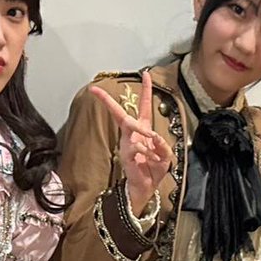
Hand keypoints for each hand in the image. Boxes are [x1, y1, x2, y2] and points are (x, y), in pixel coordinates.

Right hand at [90, 71, 172, 214]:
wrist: (145, 186)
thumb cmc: (154, 169)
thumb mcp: (165, 156)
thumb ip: (163, 146)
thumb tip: (154, 138)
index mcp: (144, 129)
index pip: (144, 106)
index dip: (146, 90)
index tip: (145, 74)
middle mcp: (133, 133)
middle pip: (120, 112)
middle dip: (107, 101)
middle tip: (95, 90)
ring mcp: (128, 142)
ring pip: (129, 125)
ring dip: (143, 132)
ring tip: (152, 143)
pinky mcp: (126, 152)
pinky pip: (138, 146)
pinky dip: (148, 152)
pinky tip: (151, 159)